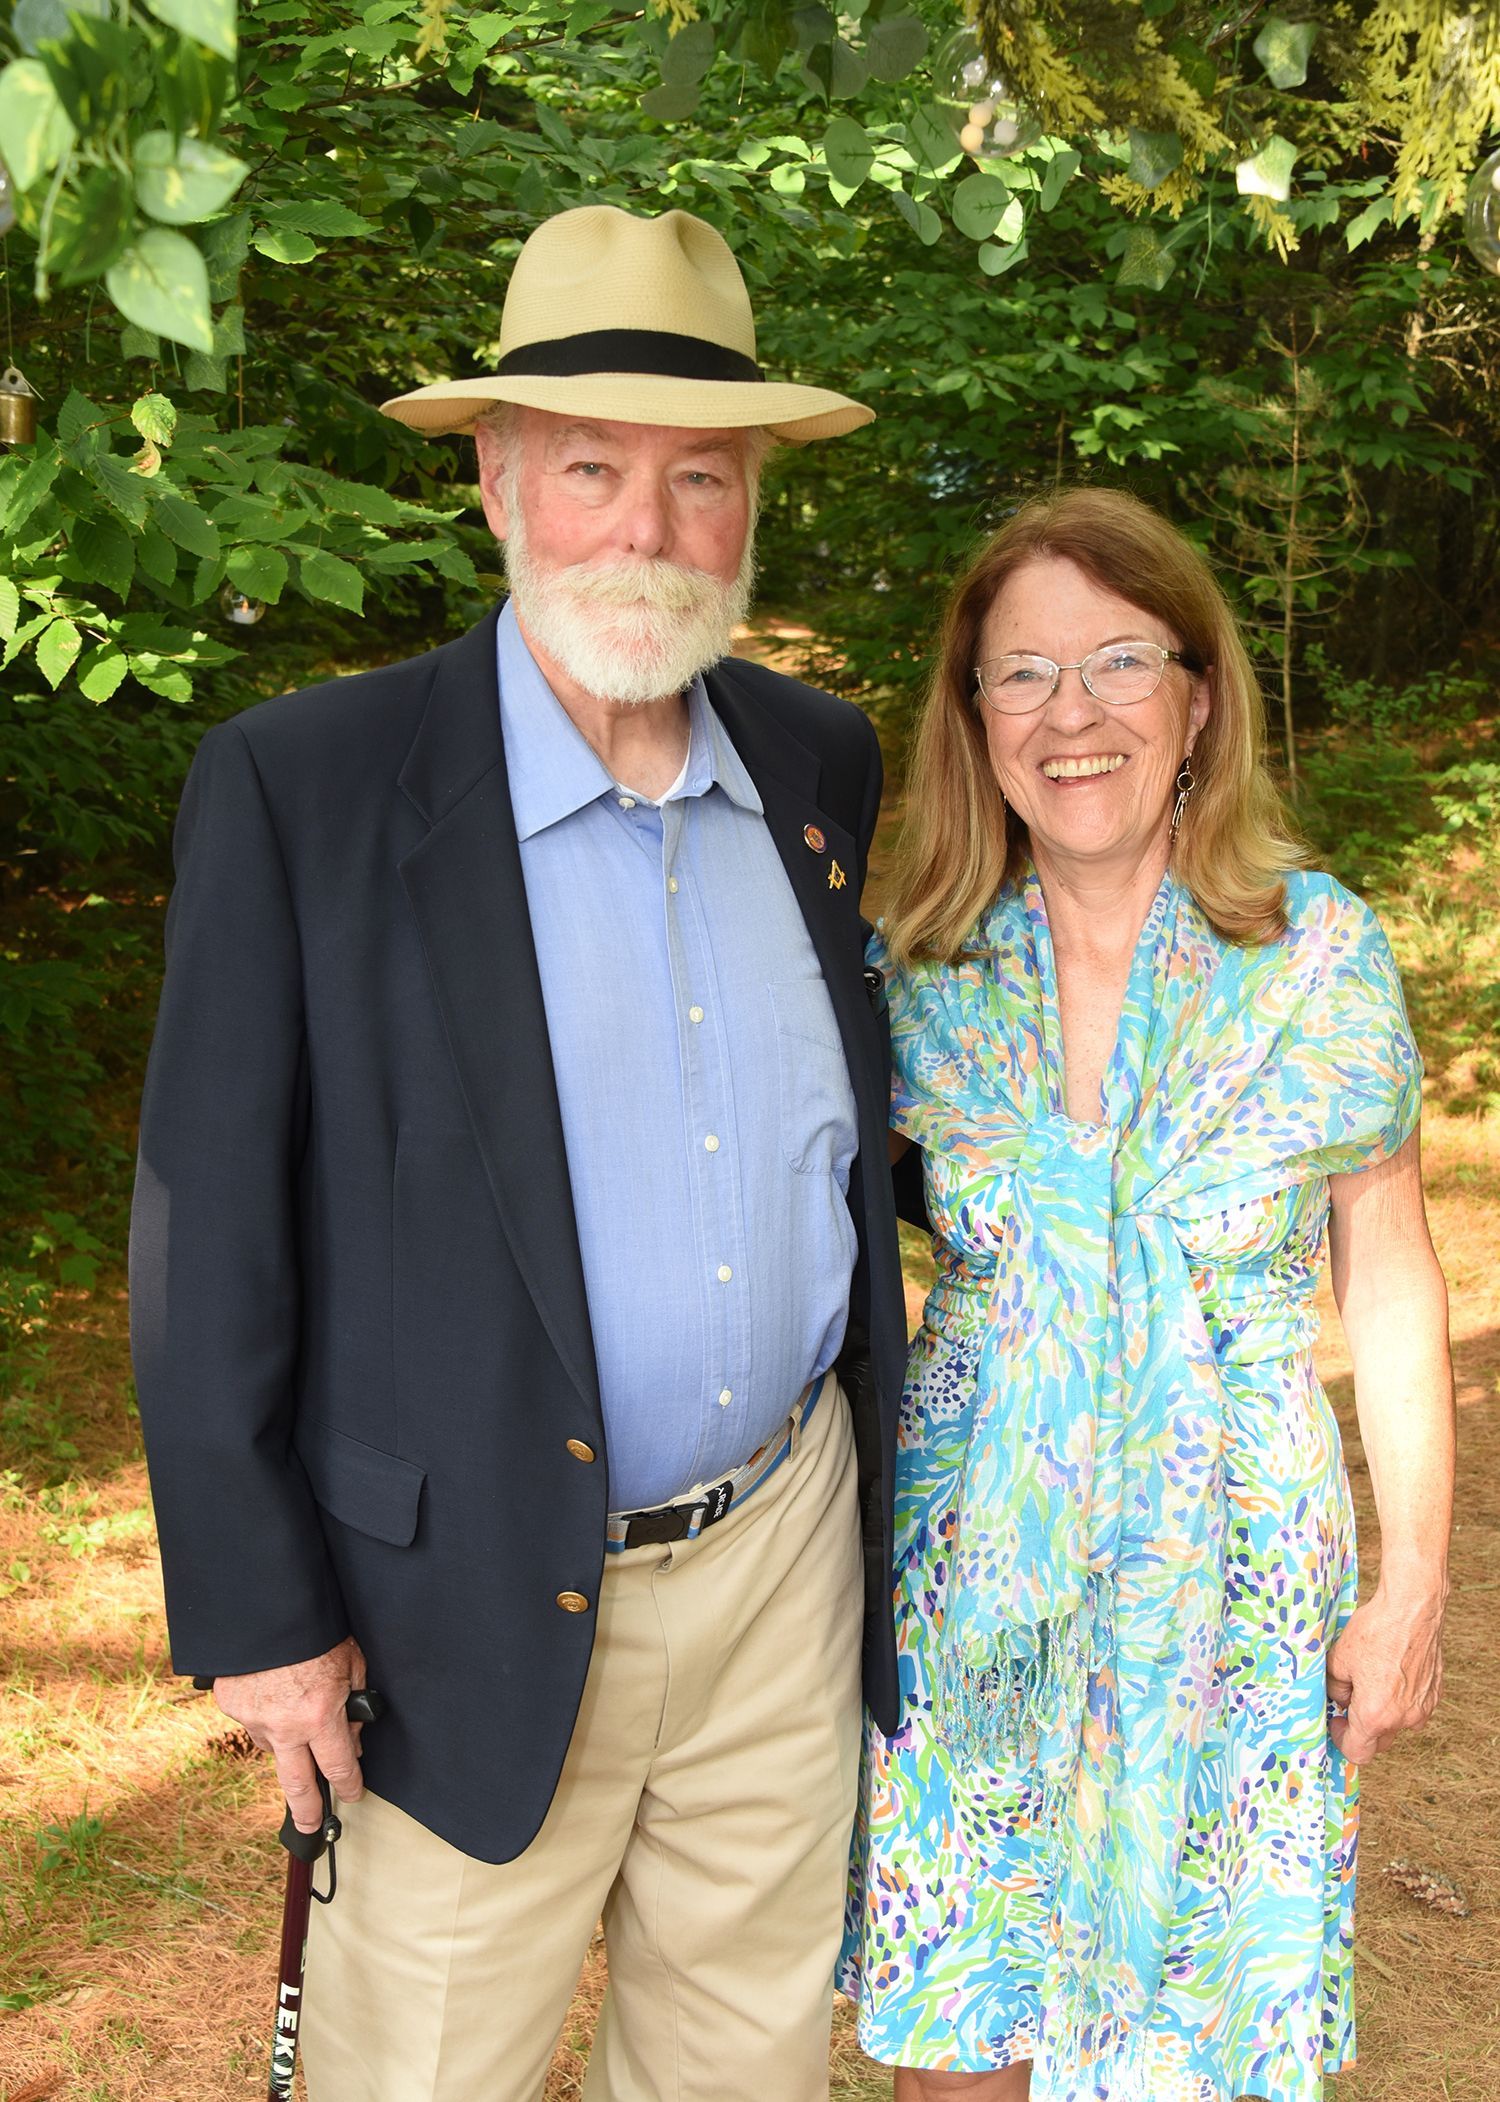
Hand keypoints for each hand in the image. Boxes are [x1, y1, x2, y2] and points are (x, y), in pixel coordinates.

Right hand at [211, 1636, 368, 1831]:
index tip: (354, 1794)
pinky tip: (271, 1694)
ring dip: (286, 1743)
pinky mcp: (231, 1705)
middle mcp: (285, 1727)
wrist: (267, 1607)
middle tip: (312, 1827)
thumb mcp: (351, 1663)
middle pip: (298, 1786)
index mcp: (320, 1717)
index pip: (340, 1767)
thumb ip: (353, 1704)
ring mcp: (254, 1719)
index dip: (350, 1785)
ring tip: (295, 1718)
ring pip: (273, 1748)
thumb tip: (353, 1738)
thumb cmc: (316, 1631)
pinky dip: (264, 1714)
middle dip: (308, 1811)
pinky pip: (253, 1720)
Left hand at [1326, 1586, 1444, 1765]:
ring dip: (1383, 1715)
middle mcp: (1402, 1718)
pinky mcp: (1434, 1695)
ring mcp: (1422, 1708)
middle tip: (1351, 1699)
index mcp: (1375, 1715)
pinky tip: (1392, 1675)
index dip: (1341, 1739)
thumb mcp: (1338, 1659)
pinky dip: (1401, 1701)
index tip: (1337, 1719)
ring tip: (1373, 1683)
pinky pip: (1413, 1709)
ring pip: (1397, 1725)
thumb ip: (1335, 1688)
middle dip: (1361, 1727)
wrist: (1412, 1609)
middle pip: (1378, 1742)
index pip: (1357, 1752)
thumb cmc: (1375, 1632)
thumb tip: (1341, 1698)